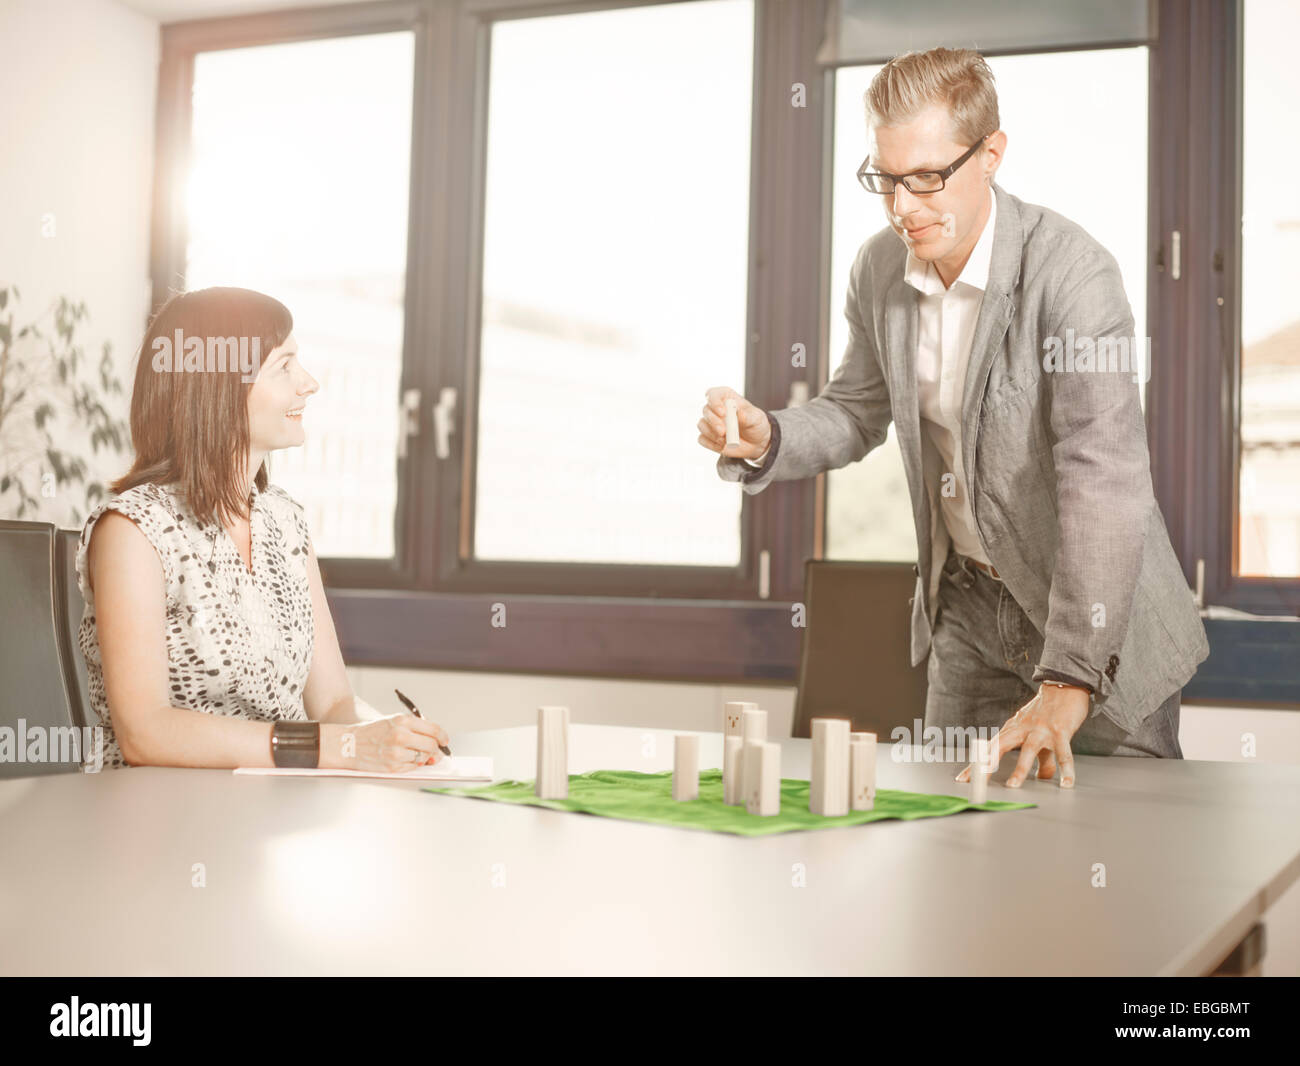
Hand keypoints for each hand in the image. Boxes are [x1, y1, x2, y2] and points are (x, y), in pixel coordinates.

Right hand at [330, 714, 449, 772]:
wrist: (348, 744)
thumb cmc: (373, 732)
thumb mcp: (394, 721)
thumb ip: (415, 728)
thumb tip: (436, 741)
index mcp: (403, 721)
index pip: (434, 730)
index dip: (443, 737)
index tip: (445, 741)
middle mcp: (401, 736)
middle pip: (431, 745)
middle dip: (435, 749)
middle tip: (433, 751)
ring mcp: (397, 753)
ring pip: (423, 758)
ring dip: (423, 758)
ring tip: (412, 753)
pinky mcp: (392, 767)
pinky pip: (413, 767)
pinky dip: (413, 765)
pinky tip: (403, 759)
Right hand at [698, 386, 770, 459]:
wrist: (756, 443)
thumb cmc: (756, 425)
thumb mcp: (756, 418)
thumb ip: (748, 416)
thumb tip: (739, 413)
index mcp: (727, 398)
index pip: (713, 394)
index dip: (715, 402)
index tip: (723, 412)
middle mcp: (715, 409)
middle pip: (706, 410)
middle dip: (713, 422)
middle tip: (723, 431)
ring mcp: (710, 423)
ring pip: (701, 425)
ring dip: (712, 434)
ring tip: (726, 441)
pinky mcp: (708, 437)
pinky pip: (702, 439)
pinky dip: (711, 444)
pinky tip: (723, 446)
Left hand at [955, 684, 1090, 788]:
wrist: (1064, 686)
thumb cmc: (1048, 711)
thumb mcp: (1037, 734)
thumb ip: (1038, 758)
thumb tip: (1040, 778)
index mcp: (1013, 729)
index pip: (989, 747)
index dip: (977, 763)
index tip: (963, 778)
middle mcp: (1023, 729)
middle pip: (999, 747)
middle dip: (987, 764)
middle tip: (976, 782)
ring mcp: (1041, 730)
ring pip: (1028, 751)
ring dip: (1019, 769)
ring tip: (1012, 786)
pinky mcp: (1060, 732)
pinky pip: (1063, 754)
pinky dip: (1065, 770)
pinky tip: (1066, 784)